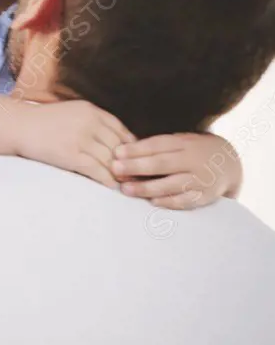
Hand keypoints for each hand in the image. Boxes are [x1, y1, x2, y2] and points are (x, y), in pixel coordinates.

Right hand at [10, 99, 134, 188]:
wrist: (19, 126)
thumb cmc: (43, 121)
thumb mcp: (72, 112)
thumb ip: (91, 121)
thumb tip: (112, 140)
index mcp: (91, 110)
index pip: (121, 130)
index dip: (133, 146)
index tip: (138, 158)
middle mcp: (90, 122)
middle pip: (119, 146)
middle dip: (130, 163)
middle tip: (139, 176)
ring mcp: (81, 139)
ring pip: (110, 160)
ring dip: (121, 174)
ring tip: (129, 185)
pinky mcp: (72, 155)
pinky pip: (97, 170)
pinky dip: (108, 180)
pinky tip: (114, 187)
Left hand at [112, 132, 241, 208]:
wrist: (229, 164)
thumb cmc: (192, 152)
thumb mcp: (180, 142)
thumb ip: (157, 147)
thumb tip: (122, 152)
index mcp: (185, 143)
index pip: (158, 145)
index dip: (136, 149)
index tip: (116, 153)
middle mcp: (194, 160)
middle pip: (162, 163)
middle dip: (136, 166)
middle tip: (115, 169)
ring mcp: (201, 178)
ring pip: (172, 183)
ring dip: (147, 187)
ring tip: (126, 189)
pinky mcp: (206, 196)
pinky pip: (186, 200)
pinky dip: (169, 202)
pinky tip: (152, 202)